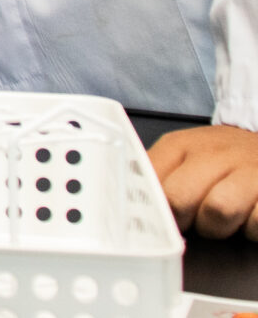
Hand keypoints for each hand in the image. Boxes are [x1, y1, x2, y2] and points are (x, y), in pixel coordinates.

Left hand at [149, 123, 257, 238]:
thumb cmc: (221, 156)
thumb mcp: (184, 153)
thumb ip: (156, 174)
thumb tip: (131, 202)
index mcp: (181, 146)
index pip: (149, 180)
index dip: (150, 206)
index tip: (154, 218)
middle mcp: (213, 154)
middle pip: (179, 199)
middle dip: (183, 220)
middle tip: (191, 220)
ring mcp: (246, 170)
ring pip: (217, 211)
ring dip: (217, 227)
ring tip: (221, 220)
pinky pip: (254, 223)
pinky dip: (250, 229)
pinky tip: (249, 217)